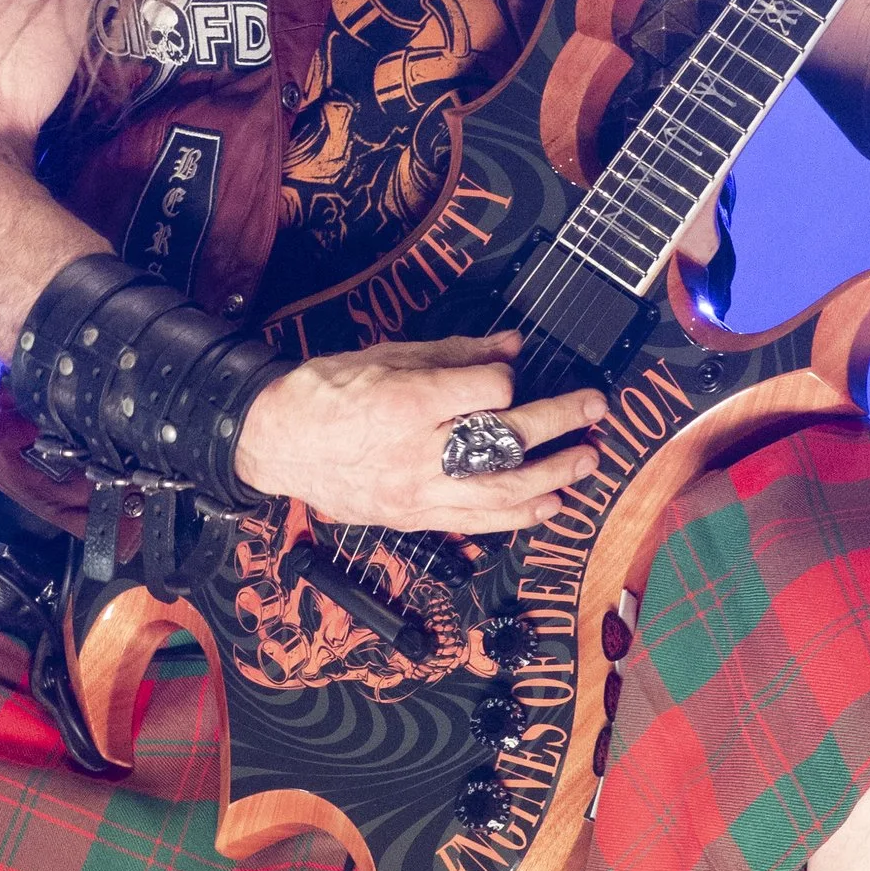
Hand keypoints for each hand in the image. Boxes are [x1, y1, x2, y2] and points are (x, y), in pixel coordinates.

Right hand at [234, 333, 605, 534]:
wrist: (275, 442)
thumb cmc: (324, 393)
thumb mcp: (386, 356)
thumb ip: (453, 354)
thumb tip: (510, 348)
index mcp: (406, 402)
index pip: (487, 391)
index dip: (506, 378)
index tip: (507, 373)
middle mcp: (416, 452)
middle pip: (505, 440)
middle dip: (558, 422)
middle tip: (594, 407)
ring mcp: (416, 491)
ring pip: (501, 490)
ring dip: (553, 475)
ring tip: (587, 460)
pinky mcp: (413, 517)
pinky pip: (476, 522)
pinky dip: (519, 516)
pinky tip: (549, 504)